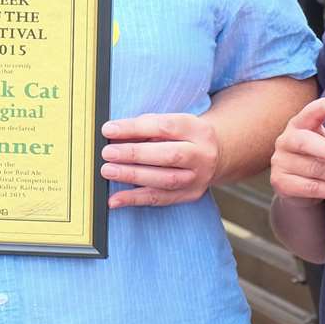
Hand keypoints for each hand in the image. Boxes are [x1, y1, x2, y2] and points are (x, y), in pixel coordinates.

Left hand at [100, 112, 219, 208]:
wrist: (216, 154)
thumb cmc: (184, 136)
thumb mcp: (171, 124)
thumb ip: (145, 128)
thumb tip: (112, 134)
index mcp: (197, 129)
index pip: (164, 127)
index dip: (134, 128)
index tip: (108, 130)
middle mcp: (202, 154)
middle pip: (168, 155)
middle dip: (134, 154)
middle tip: (108, 153)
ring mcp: (197, 177)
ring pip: (165, 180)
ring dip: (133, 176)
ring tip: (108, 171)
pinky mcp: (190, 195)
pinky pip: (160, 199)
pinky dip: (134, 199)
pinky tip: (115, 199)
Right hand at [269, 97, 324, 202]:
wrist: (300, 187)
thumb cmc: (321, 158)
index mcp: (298, 123)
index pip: (309, 112)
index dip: (322, 107)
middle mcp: (285, 140)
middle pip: (306, 142)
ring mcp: (280, 162)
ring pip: (315, 169)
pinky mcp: (282, 183)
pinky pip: (314, 188)